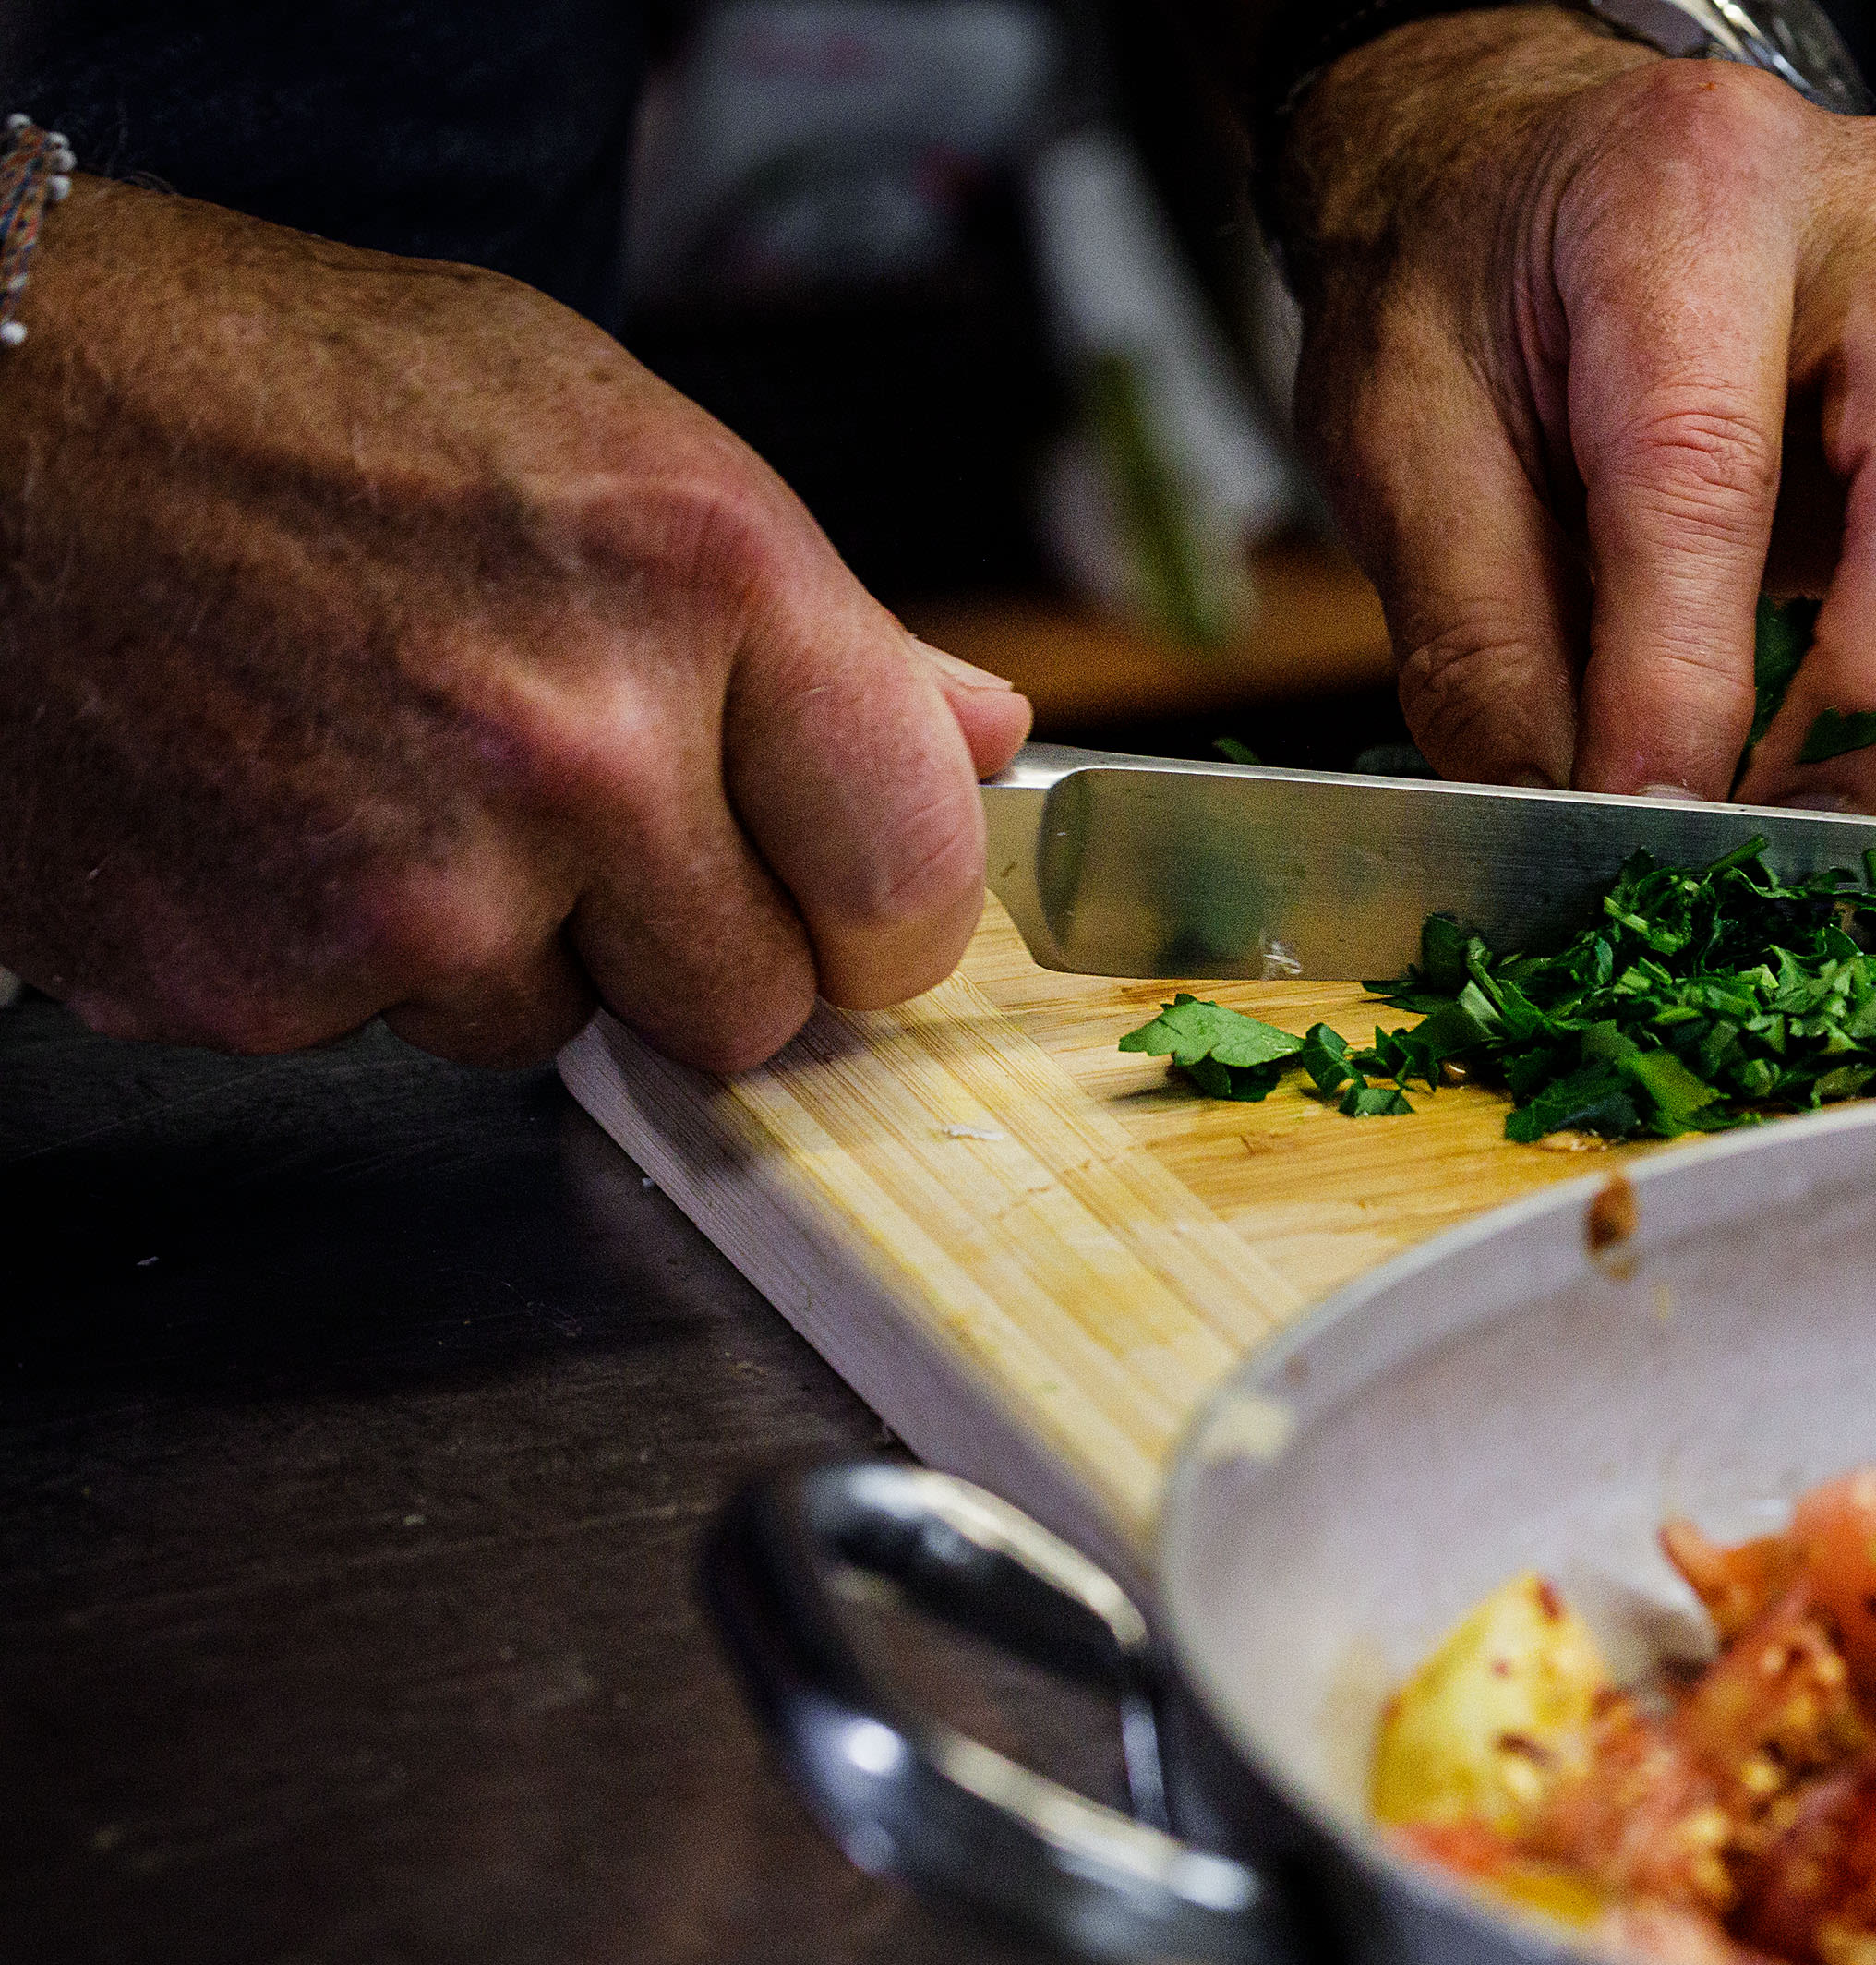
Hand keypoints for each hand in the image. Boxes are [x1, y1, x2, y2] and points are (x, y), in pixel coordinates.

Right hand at [0, 181, 1032, 1072]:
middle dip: (689, 945)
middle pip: (749, 1009)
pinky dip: (343, 948)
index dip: (884, 914)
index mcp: (701, 583)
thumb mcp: (599, 430)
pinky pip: (380, 1029)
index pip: (909, 876)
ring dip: (503, 942)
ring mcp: (418, 879)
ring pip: (555, 1029)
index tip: (849, 905)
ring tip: (389, 765)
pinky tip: (281, 800)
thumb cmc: (281, 393)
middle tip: (587, 827)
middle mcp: (578, 744)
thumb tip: (978, 737)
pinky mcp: (266, 974)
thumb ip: (819, 621)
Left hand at [1274, 9, 1875, 820]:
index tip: (1644, 817)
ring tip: (1838, 826)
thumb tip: (1562, 820)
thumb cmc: (1474, 287)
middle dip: (1872, 713)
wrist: (1540, 169)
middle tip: (1766, 845)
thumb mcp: (1400, 438)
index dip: (1682, 677)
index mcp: (1690, 184)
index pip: (1707, 467)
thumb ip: (1479, 636)